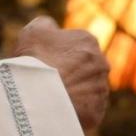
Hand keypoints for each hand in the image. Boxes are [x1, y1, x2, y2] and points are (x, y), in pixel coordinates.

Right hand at [12, 16, 109, 130]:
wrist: (39, 95)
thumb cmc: (35, 60)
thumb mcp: (34, 31)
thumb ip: (46, 24)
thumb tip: (51, 27)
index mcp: (88, 41)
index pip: (75, 45)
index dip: (58, 53)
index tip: (45, 61)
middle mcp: (101, 63)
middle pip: (83, 67)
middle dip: (70, 72)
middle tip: (49, 81)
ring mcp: (101, 89)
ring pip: (87, 89)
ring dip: (74, 92)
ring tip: (52, 97)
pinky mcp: (97, 112)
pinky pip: (86, 110)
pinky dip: (75, 110)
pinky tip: (59, 109)